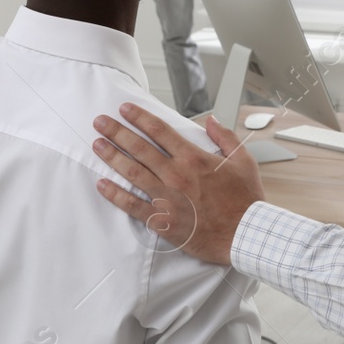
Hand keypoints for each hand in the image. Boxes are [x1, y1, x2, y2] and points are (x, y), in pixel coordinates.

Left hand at [92, 105, 264, 264]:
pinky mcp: (163, 220)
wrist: (245, 234)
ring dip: (112, 157)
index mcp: (193, 158)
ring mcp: (167, 197)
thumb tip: (212, 120)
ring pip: (132, 172)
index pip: (159, 130)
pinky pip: (133, 205)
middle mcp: (176, 174)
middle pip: (139, 147)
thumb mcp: (243, 161)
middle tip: (100, 122)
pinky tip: (102, 184)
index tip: (124, 110)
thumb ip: (225, 137)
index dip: (139, 117)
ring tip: (97, 145)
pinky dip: (115, 195)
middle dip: (116, 132)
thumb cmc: (246, 200)